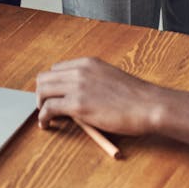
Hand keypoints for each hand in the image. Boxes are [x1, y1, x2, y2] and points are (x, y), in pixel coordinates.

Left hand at [36, 57, 188, 149]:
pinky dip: (43, 118)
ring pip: (42, 91)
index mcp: (87, 63)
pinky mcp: (78, 105)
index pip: (56, 69)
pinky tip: (47, 125)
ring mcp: (77, 87)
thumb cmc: (134, 97)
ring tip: (46, 118)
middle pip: (44, 78)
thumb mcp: (109, 79)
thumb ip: (91, 82)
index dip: (52, 85)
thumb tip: (77, 95)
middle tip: (46, 109)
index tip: (53, 97)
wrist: (148, 105)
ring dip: (40, 105)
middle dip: (41, 94)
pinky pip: (49, 108)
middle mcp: (79, 70)